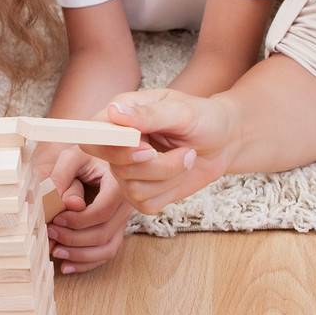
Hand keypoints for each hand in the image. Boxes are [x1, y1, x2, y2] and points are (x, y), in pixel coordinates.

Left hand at [43, 147, 130, 273]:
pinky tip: (67, 266)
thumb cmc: (87, 154)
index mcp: (119, 185)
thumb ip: (63, 175)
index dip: (76, 221)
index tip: (55, 218)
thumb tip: (69, 205)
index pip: (101, 212)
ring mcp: (123, 219)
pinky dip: (87, 263)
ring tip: (56, 252)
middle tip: (50, 234)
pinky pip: (107, 252)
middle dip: (73, 239)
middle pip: (104, 234)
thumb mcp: (72, 156)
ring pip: (107, 248)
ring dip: (80, 255)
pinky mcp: (116, 229)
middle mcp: (126, 205)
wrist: (103, 155)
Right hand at [89, 89, 237, 214]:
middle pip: (114, 166)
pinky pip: (145, 203)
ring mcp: (127, 172)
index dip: (111, 146)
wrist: (224, 139)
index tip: (145, 146)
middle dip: (153, 164)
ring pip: (133, 187)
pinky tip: (181, 170)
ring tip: (188, 155)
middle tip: (183, 150)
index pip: (91, 135)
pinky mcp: (142, 193)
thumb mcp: (181, 111)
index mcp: (119, 116)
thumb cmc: (203, 117)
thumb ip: (148, 115)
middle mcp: (118, 145)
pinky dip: (170, 189)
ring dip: (169, 174)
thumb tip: (114, 112)